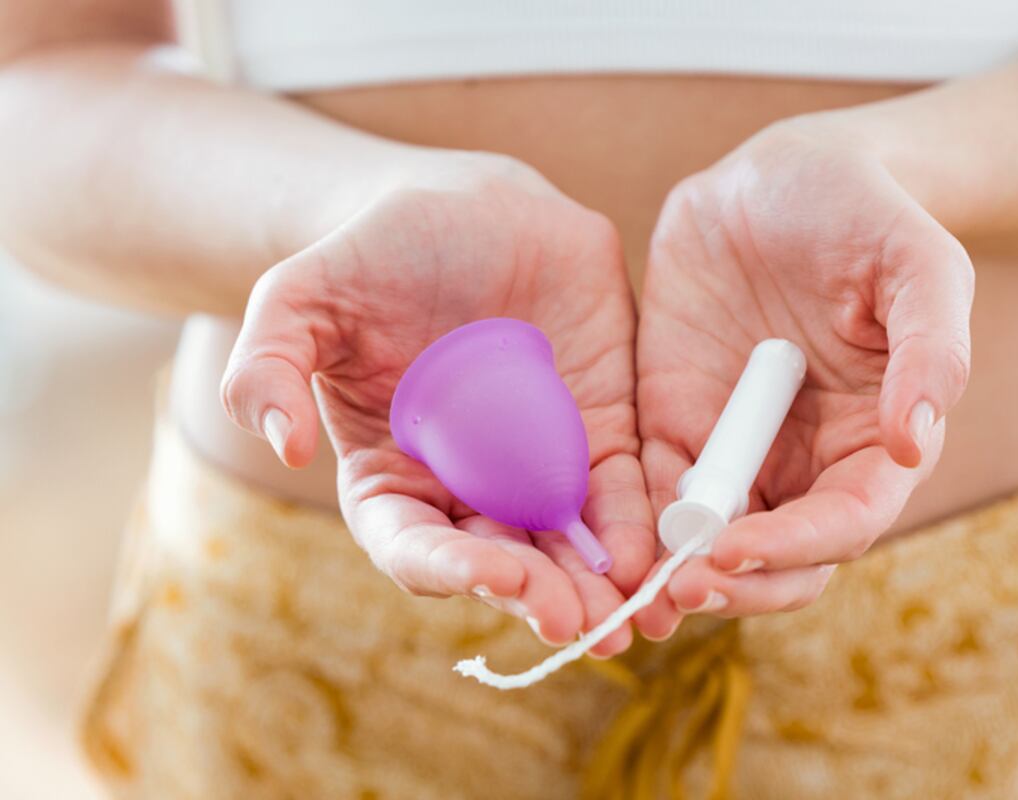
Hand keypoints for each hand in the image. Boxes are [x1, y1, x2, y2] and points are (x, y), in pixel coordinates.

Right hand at [221, 152, 653, 655]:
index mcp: (393, 476)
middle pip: (501, 563)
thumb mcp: (300, 298)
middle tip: (576, 621)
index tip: (488, 572)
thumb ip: (268, 366)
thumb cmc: (375, 255)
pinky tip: (660, 555)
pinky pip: (622, 490)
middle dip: (538, 596)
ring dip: (597, 586)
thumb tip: (281, 443)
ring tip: (627, 618)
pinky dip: (641, 526)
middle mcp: (466, 487)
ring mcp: (537, 465)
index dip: (447, 569)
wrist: (468, 207)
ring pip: (568, 545)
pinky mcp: (600, 431)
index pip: (413, 546)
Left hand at [634, 122, 973, 636]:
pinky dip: (632, 522)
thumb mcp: (919, 265)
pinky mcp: (674, 420)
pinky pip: (650, 486)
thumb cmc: (867, 215)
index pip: (843, 522)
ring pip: (708, 540)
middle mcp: (805, 460)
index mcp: (873, 440)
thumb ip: (931, 349)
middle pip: (776, 559)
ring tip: (637, 590)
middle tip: (681, 590)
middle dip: (733, 585)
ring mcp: (734, 446)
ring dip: (676, 572)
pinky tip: (606, 539)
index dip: (793, 547)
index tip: (737, 549)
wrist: (782, 174)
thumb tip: (912, 440)